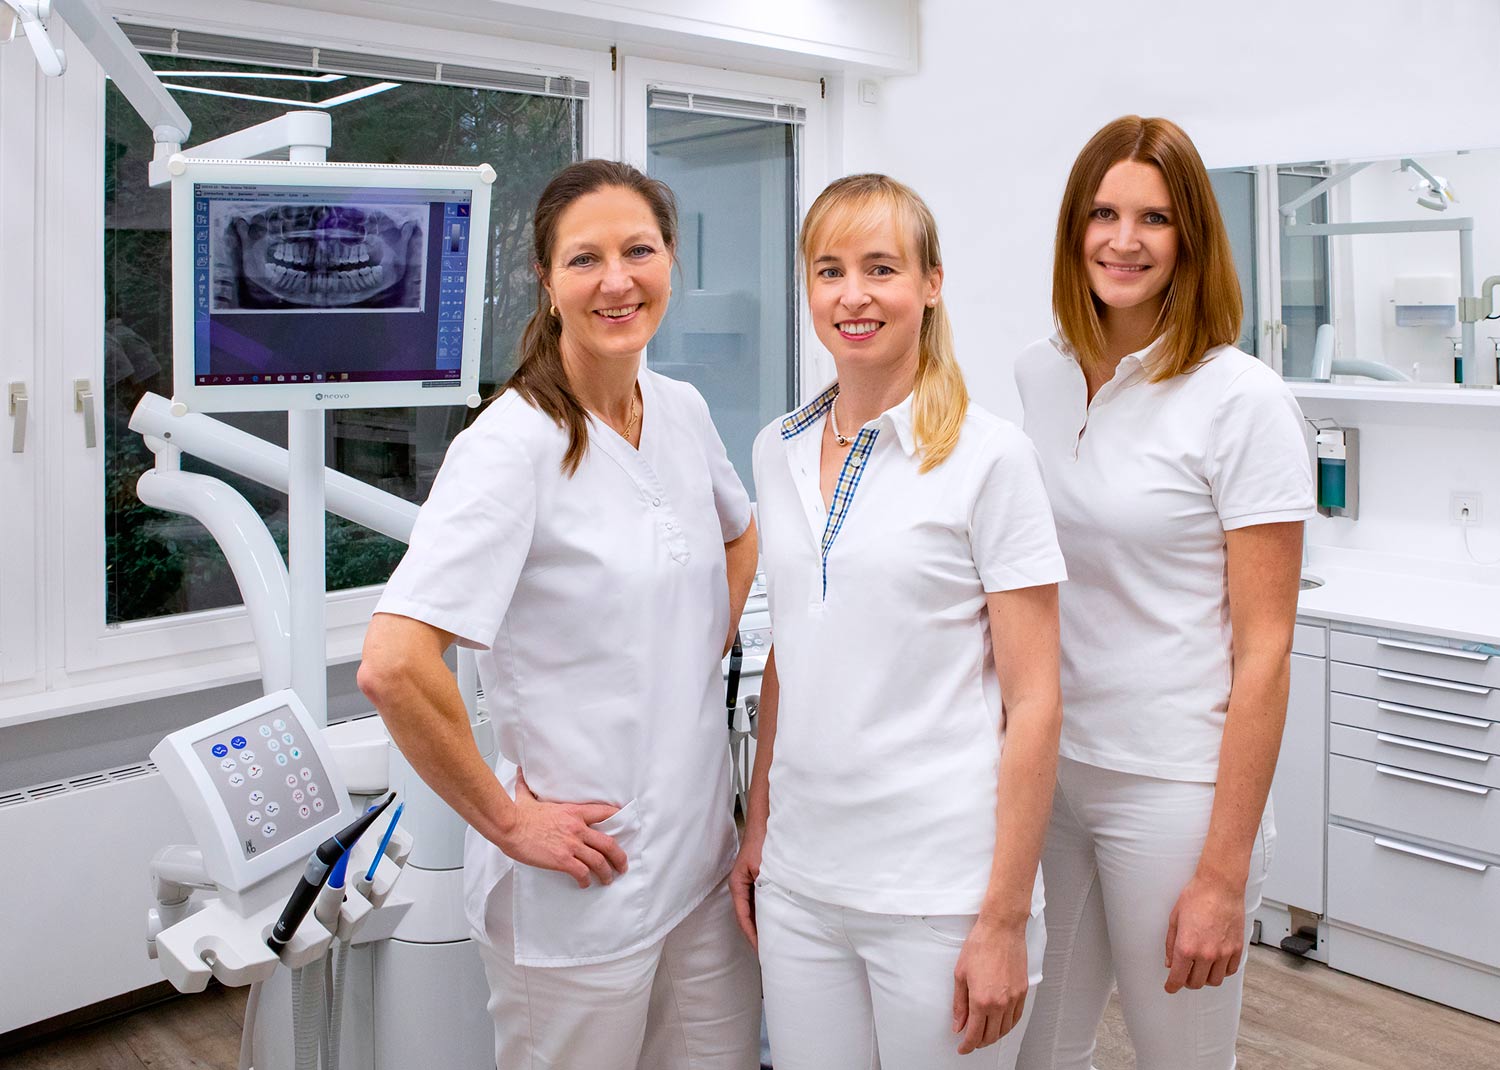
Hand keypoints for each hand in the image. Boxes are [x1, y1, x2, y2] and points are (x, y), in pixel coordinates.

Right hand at [495, 769, 627, 889]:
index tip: (624, 827)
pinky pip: (582, 872)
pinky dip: (586, 880)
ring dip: (606, 873)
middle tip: (622, 865)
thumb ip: (527, 787)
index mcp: (573, 812)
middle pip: (609, 843)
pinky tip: (584, 883)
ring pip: (599, 861)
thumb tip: (519, 773)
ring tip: (607, 879)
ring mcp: (571, 844)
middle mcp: (577, 828)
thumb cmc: (517, 814)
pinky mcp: (562, 859)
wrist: (509, 826)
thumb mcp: (527, 797)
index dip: (618, 819)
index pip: (605, 812)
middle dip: (619, 857)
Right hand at [729, 832, 763, 949]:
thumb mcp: (764, 868)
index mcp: (737, 886)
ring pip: (752, 910)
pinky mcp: (756, 880)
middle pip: (746, 917)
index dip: (752, 935)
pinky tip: (775, 921)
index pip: (743, 917)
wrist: (765, 824)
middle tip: (768, 952)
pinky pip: (758, 902)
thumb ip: (765, 888)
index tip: (761, 949)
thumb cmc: (762, 843)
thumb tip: (772, 910)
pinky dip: (765, 913)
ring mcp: (747, 884)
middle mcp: (740, 887)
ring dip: (761, 925)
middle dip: (756, 934)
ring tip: (772, 942)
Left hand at [952, 918, 1029, 1053]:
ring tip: (984, 1033)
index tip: (963, 1048)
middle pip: (990, 1035)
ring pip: (1005, 1029)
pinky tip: (1001, 1024)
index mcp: (981, 1000)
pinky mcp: (1023, 992)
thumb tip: (958, 1023)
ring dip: (994, 1036)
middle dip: (979, 1042)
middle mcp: (1000, 1003)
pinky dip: (1008, 1025)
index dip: (967, 1045)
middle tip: (971, 1041)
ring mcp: (1014, 998)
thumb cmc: (981, 945)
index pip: (974, 1034)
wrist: (1002, 929)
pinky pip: (1017, 1017)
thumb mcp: (960, 974)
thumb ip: (959, 1004)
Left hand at [1163, 873, 1245, 992]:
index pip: (1178, 978)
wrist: (1220, 886)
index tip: (1171, 987)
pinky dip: (1222, 971)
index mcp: (1187, 947)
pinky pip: (1230, 971)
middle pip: (1196, 983)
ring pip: (1214, 980)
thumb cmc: (1196, 897)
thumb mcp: (1174, 919)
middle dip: (1187, 982)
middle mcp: (1206, 954)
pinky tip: (1216, 963)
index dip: (1172, 986)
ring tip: (1200, 968)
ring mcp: (1224, 953)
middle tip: (1184, 974)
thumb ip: (1170, 944)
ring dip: (1205, 978)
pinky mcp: (1237, 949)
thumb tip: (1170, 962)